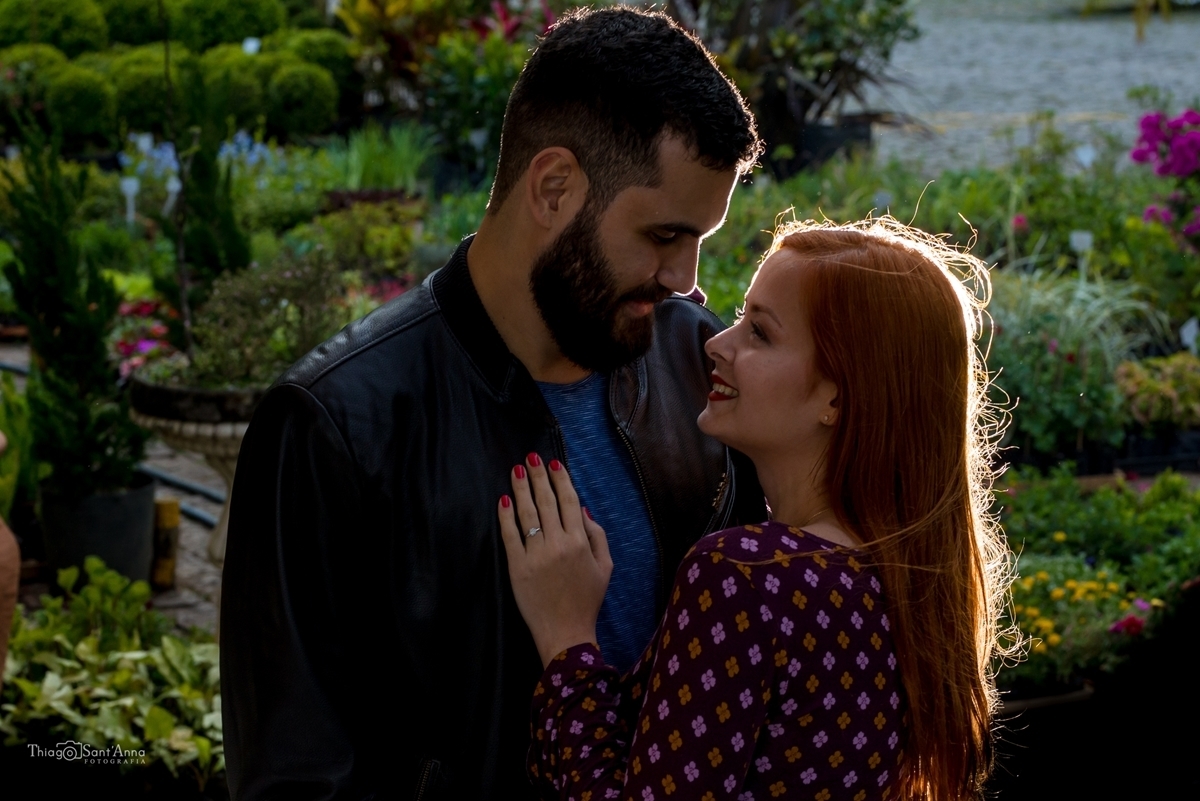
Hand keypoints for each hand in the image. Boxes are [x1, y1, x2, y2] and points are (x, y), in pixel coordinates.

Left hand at [498, 453, 612, 667]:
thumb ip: (598, 536)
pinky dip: (506, 516)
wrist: (565, 633)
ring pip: (527, 513)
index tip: (553, 464)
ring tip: (516, 470)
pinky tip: (504, 500)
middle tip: (531, 457)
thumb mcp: (605, 567)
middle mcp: (558, 544)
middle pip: (546, 502)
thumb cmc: (587, 600)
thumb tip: (583, 510)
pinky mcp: (517, 567)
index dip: (560, 480)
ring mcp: (536, 555)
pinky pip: (510, 535)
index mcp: (580, 542)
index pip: (568, 502)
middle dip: (538, 476)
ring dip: (521, 488)